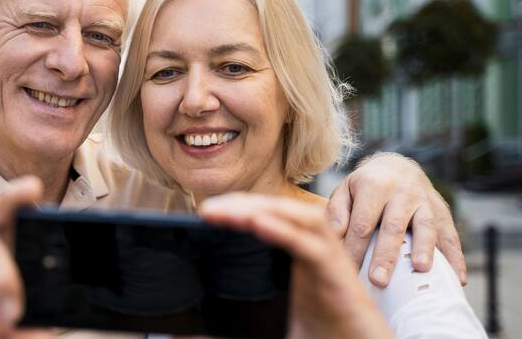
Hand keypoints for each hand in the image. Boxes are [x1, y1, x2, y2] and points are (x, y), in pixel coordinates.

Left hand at [200, 194, 392, 338]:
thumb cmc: (322, 338)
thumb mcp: (268, 329)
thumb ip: (233, 332)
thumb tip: (188, 338)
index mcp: (297, 258)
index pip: (268, 217)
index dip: (239, 209)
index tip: (206, 213)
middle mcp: (314, 252)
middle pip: (281, 211)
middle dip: (245, 204)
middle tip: (209, 209)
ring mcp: (329, 261)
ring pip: (301, 217)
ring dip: (266, 208)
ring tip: (231, 212)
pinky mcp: (340, 277)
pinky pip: (314, 246)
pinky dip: (287, 231)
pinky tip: (260, 225)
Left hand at [326, 152, 465, 286]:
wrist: (398, 165)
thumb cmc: (366, 185)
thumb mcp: (345, 189)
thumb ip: (336, 211)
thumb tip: (334, 236)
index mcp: (374, 186)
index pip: (362, 223)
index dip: (354, 249)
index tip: (348, 272)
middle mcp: (402, 192)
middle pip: (393, 226)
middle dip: (386, 255)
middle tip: (379, 280)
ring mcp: (425, 201)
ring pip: (425, 227)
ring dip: (424, 249)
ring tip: (421, 269)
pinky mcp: (443, 211)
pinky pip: (451, 234)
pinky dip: (455, 257)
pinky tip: (456, 278)